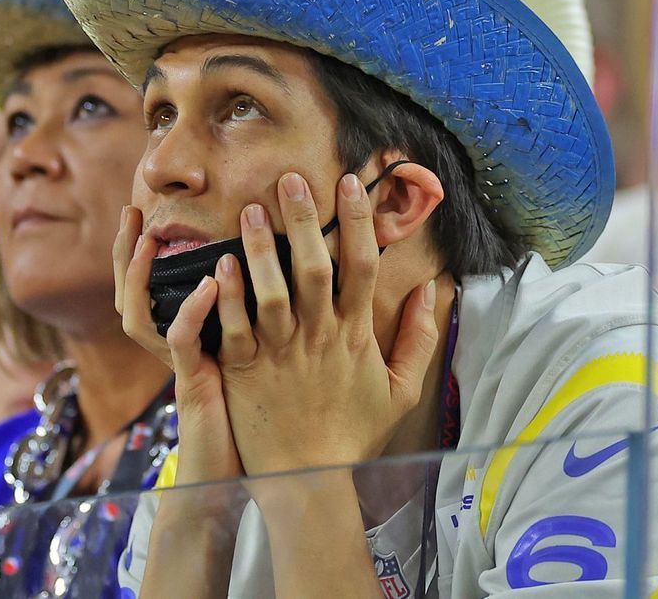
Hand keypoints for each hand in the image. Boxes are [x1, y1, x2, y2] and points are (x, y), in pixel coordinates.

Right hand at [114, 205, 242, 484]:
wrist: (245, 475)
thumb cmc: (255, 416)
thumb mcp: (250, 355)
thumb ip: (252, 313)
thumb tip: (274, 262)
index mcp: (184, 337)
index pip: (148, 287)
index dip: (138, 251)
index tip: (144, 212)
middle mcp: (173, 349)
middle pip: (129, 295)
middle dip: (123, 253)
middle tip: (131, 212)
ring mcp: (179, 368)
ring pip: (139, 317)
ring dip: (138, 277)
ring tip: (147, 240)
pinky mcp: (193, 386)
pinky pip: (181, 344)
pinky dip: (191, 311)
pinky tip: (210, 284)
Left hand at [176, 172, 437, 474]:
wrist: (309, 478)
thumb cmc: (352, 432)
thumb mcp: (400, 389)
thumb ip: (420, 338)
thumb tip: (436, 292)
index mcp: (356, 335)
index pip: (363, 267)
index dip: (359, 222)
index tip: (351, 183)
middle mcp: (319, 337)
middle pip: (315, 267)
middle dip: (305, 219)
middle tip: (291, 179)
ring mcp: (280, 353)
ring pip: (272, 291)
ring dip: (263, 248)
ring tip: (253, 210)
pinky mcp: (243, 370)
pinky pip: (233, 327)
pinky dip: (227, 295)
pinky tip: (220, 264)